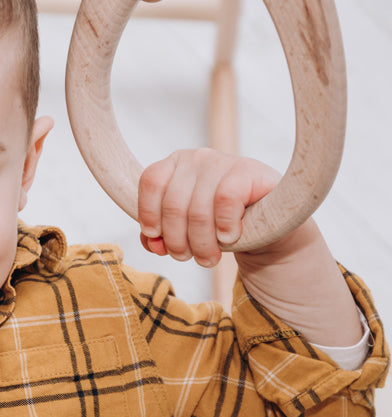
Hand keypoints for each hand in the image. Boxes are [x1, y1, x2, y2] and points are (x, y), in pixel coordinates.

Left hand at [138, 148, 279, 266]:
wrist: (267, 221)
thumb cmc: (218, 223)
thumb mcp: (185, 228)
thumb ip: (161, 235)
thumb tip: (151, 242)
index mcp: (175, 165)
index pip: (151, 182)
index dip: (149, 213)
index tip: (156, 237)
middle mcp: (196, 158)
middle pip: (173, 204)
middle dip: (177, 240)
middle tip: (185, 258)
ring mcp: (222, 161)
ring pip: (198, 209)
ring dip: (201, 243)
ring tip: (207, 258)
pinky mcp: (248, 171)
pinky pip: (226, 200)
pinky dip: (224, 225)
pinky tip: (228, 237)